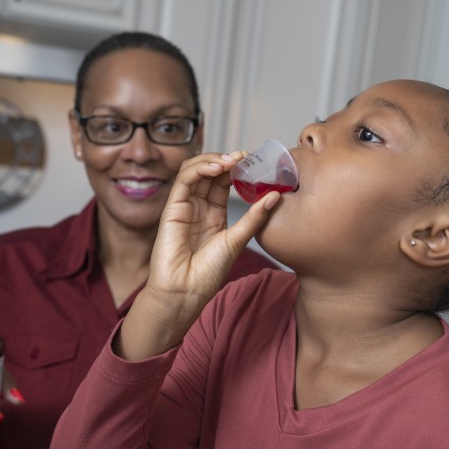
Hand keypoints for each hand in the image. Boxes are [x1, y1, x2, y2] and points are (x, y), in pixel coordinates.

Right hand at [118, 152, 279, 359]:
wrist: (185, 292)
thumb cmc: (208, 273)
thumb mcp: (238, 240)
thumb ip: (254, 218)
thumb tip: (276, 196)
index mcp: (215, 214)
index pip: (224, 181)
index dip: (238, 168)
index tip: (255, 161)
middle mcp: (199, 206)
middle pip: (210, 172)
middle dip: (228, 160)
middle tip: (245, 156)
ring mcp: (185, 205)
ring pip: (195, 170)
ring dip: (214, 160)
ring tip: (233, 160)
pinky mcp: (172, 208)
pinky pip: (184, 180)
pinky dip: (199, 168)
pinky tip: (217, 168)